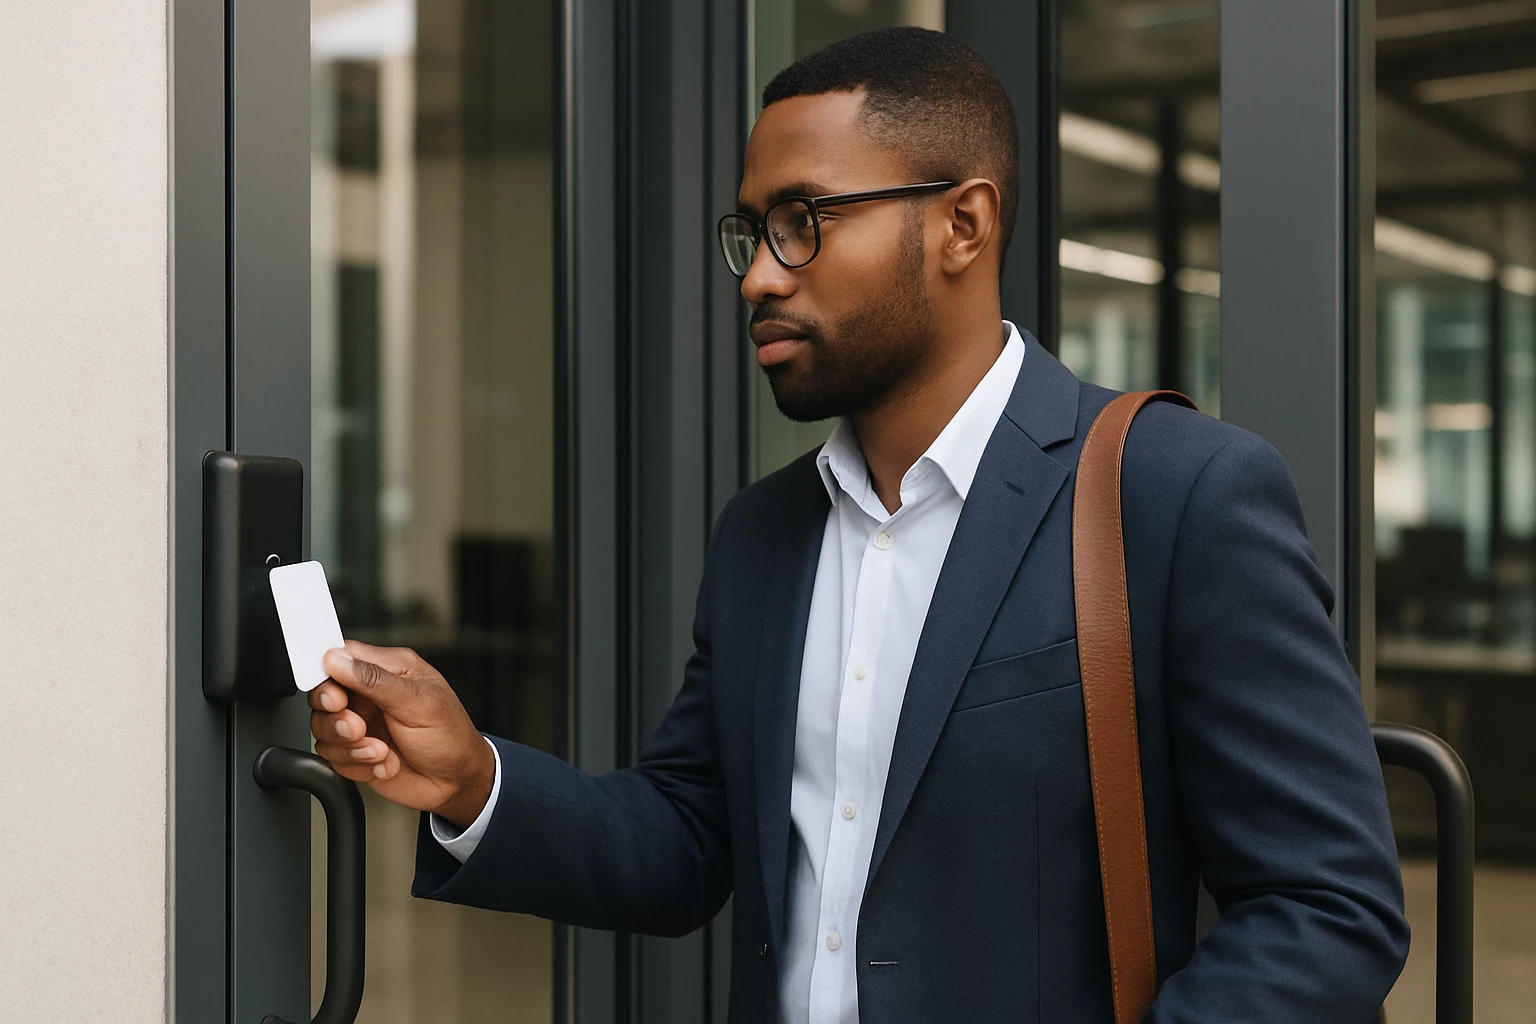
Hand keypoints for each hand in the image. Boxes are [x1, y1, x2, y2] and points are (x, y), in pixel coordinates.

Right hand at [309, 640, 495, 829]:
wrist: (457, 782)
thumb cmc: (450, 735)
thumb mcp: (418, 702)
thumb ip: (375, 679)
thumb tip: (336, 659)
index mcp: (388, 669)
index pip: (339, 658)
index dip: (327, 676)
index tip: (335, 698)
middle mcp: (369, 694)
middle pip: (322, 695)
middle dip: (336, 718)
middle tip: (358, 728)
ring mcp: (360, 724)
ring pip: (322, 729)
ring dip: (351, 747)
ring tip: (381, 750)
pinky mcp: (354, 752)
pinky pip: (333, 758)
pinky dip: (359, 765)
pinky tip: (387, 764)